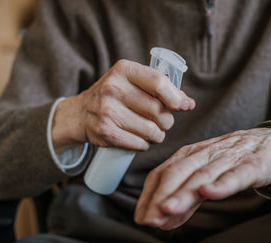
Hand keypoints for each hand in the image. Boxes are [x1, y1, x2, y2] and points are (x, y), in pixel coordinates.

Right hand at [52, 59, 194, 152]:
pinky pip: (140, 143)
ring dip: (157, 135)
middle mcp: (113, 88)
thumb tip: (188, 103)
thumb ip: (161, 89)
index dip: (176, 98)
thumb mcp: (134, 83)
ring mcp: (107, 111)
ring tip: (151, 131)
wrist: (81, 113)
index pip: (159, 83)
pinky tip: (139, 139)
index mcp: (124, 70)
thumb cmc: (116, 97)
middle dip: (166, 120)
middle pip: (158, 110)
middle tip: (162, 121)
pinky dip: (145, 144)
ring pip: (152, 130)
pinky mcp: (105, 132)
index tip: (183, 106)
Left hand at [134, 128, 270, 229]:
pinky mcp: (253, 164)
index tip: (140, 216)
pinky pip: (236, 174)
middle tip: (149, 219)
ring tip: (167, 209)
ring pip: (203, 175)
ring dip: (184, 193)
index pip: (164, 172)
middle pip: (178, 172)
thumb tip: (162, 220)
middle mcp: (206, 153)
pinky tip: (209, 192)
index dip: (150, 194)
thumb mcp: (206, 176)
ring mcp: (229, 158)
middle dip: (160, 196)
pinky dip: (222, 183)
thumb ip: (186, 197)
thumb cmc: (234, 160)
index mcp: (192, 154)